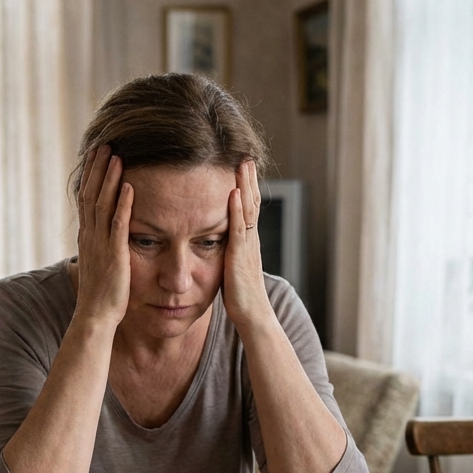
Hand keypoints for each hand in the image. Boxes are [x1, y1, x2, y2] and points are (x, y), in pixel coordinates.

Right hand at [73, 145, 133, 327]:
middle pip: (90, 193)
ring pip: (102, 203)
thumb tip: (105, 236)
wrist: (95, 317)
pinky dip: (123, 204)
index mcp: (87, 237)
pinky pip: (118, 224)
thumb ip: (101, 246)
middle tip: (104, 143)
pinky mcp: (114, 254)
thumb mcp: (99, 264)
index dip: (90, 176)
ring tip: (116, 155)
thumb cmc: (101, 295)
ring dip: (109, 178)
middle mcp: (90, 236)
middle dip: (97, 168)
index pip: (85, 198)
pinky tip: (129, 186)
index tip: (95, 156)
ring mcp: (100, 244)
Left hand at [223, 160, 272, 328]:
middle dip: (248, 179)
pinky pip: (239, 228)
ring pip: (248, 210)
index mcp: (247, 242)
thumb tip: (219, 244)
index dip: (246, 187)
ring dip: (245, 185)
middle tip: (245, 155)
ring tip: (242, 164)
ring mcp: (247, 247)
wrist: (252, 316)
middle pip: (252, 202)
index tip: (241, 168)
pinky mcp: (240, 257)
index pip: (248, 208)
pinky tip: (233, 193)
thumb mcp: (232, 268)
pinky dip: (236, 209)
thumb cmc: (240, 297)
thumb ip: (228, 253)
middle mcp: (250, 240)